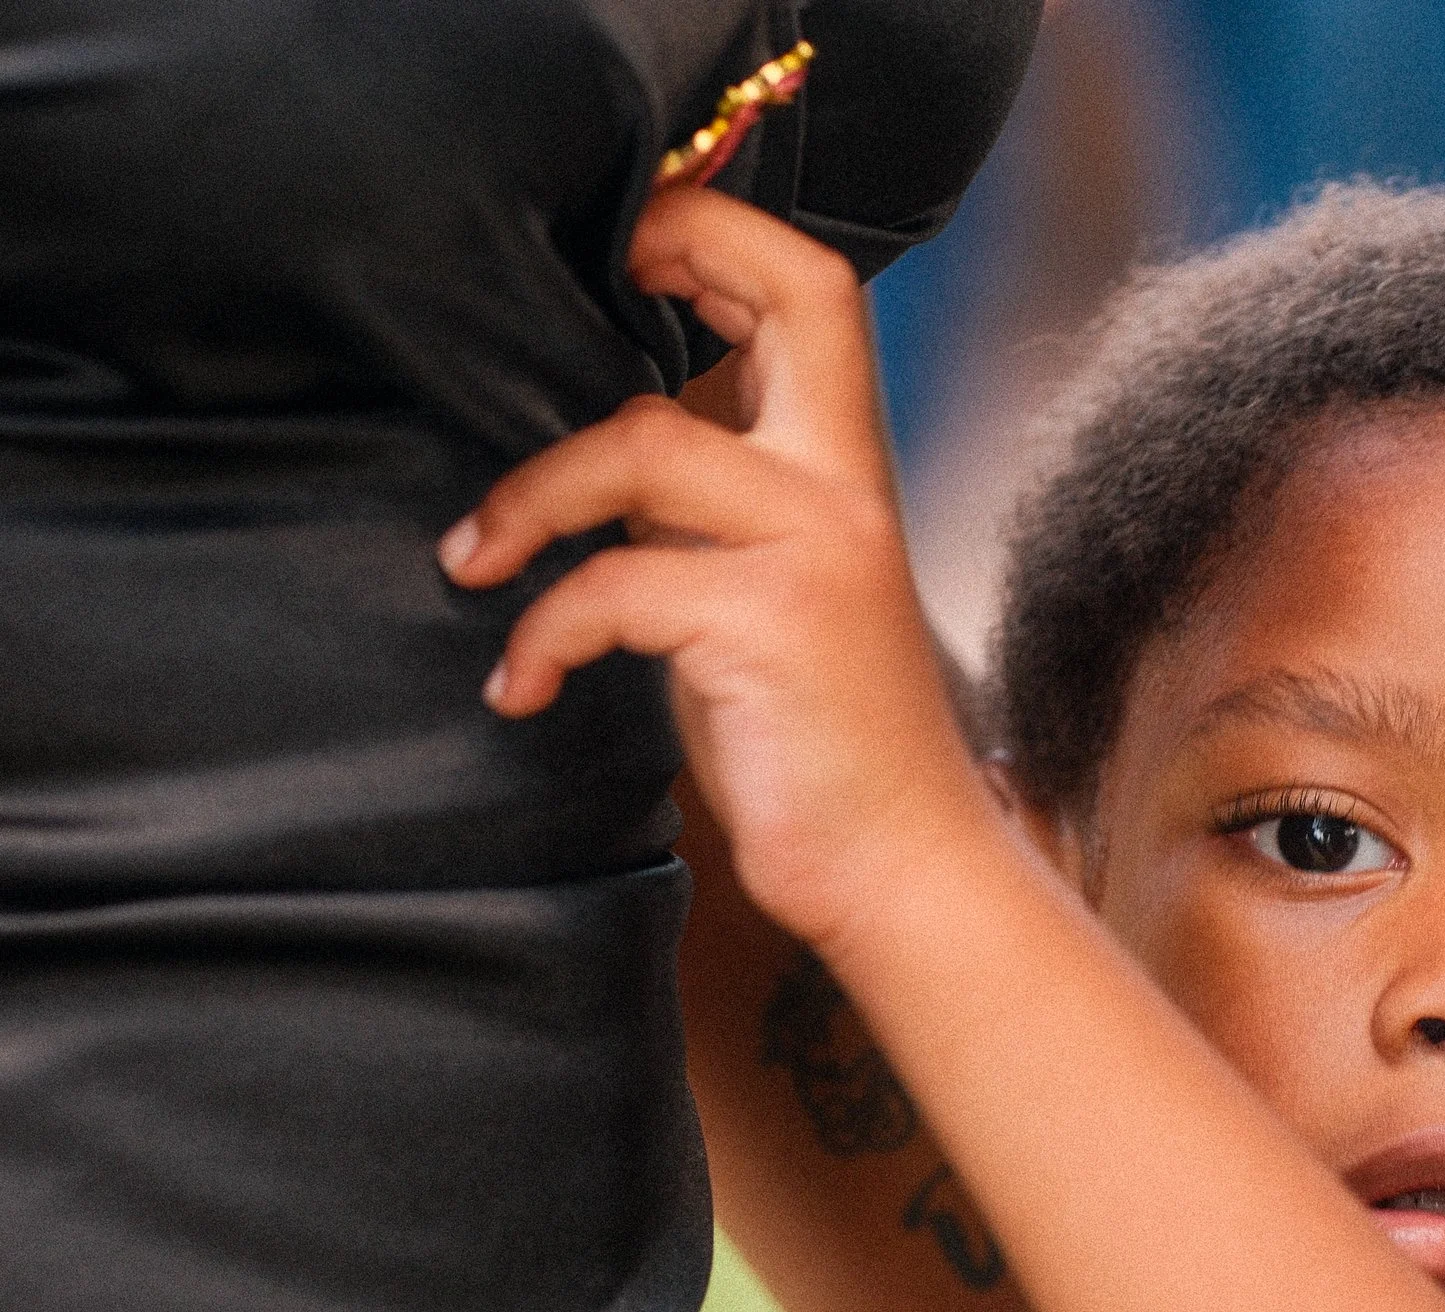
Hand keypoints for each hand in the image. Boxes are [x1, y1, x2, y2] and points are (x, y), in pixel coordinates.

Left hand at [437, 188, 988, 945]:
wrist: (900, 871)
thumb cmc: (820, 746)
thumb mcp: (765, 596)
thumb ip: (711, 514)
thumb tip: (602, 455)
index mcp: (847, 474)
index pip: (815, 295)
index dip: (723, 236)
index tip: (631, 246)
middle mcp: (846, 491)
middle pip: (799, 296)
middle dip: (677, 251)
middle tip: (558, 294)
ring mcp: (816, 552)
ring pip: (645, 442)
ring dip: (530, 499)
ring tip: (472, 562)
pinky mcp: (770, 628)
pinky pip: (612, 586)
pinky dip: (541, 634)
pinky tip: (523, 688)